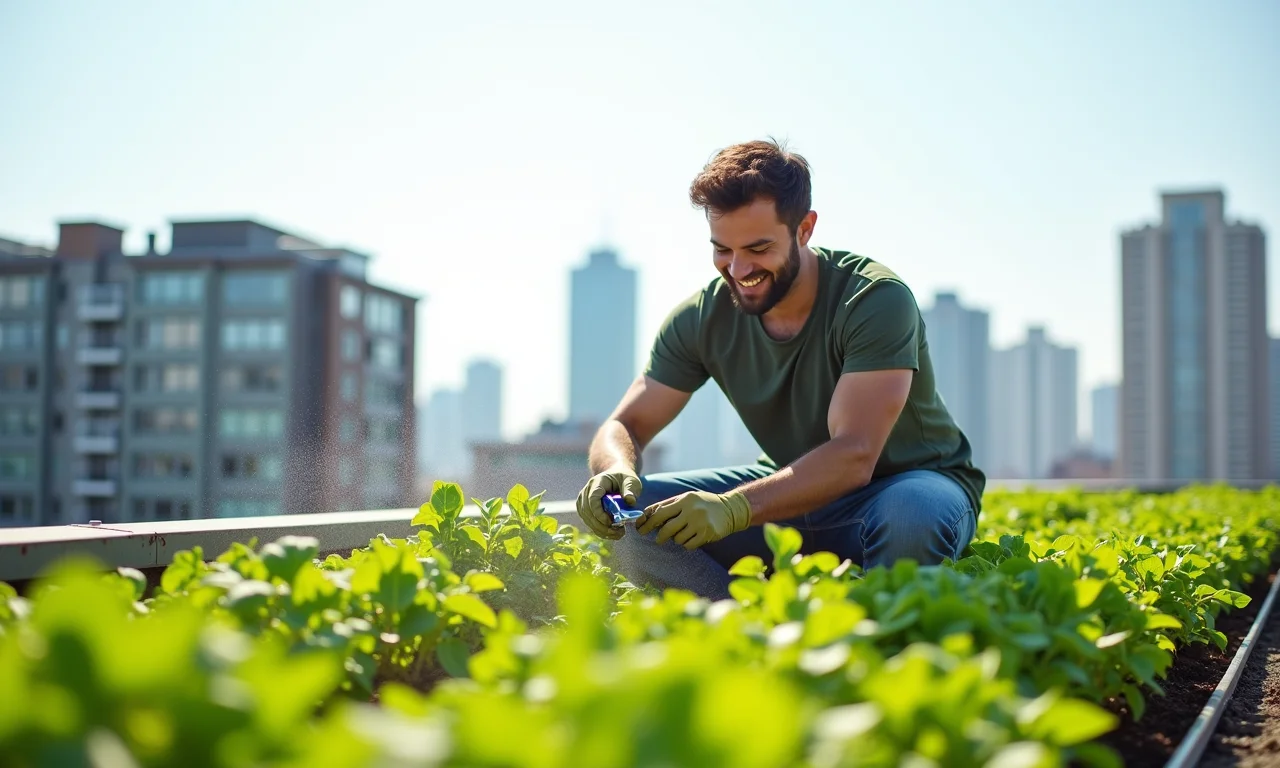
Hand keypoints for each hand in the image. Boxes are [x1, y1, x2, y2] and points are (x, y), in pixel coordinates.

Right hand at [575, 464, 643, 539]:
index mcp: (597, 482)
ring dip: (601, 530)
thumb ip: (630, 489)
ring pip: (587, 519)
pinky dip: (600, 531)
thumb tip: (630, 500)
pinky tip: (612, 534)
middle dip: (601, 525)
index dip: (599, 513)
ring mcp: (583, 501)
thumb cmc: (624, 479)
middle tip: (619, 532)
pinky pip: (589, 522)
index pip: (592, 499)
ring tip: (618, 534)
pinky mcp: (585, 510)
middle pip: (588, 512)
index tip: (610, 522)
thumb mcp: (631, 481)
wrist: (616, 477)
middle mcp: (586, 491)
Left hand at [637, 489, 751, 549]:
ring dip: (677, 539)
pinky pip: (689, 545)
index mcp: (684, 499)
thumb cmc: (703, 503)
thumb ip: (668, 505)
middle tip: (658, 539)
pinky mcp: (708, 533)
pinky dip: (687, 544)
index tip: (640, 529)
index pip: (659, 512)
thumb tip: (646, 515)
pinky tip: (693, 538)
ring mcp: (700, 522)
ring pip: (678, 539)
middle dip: (659, 536)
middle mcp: (691, 510)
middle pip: (666, 528)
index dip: (647, 522)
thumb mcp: (686, 498)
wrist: (730, 509)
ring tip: (684, 533)